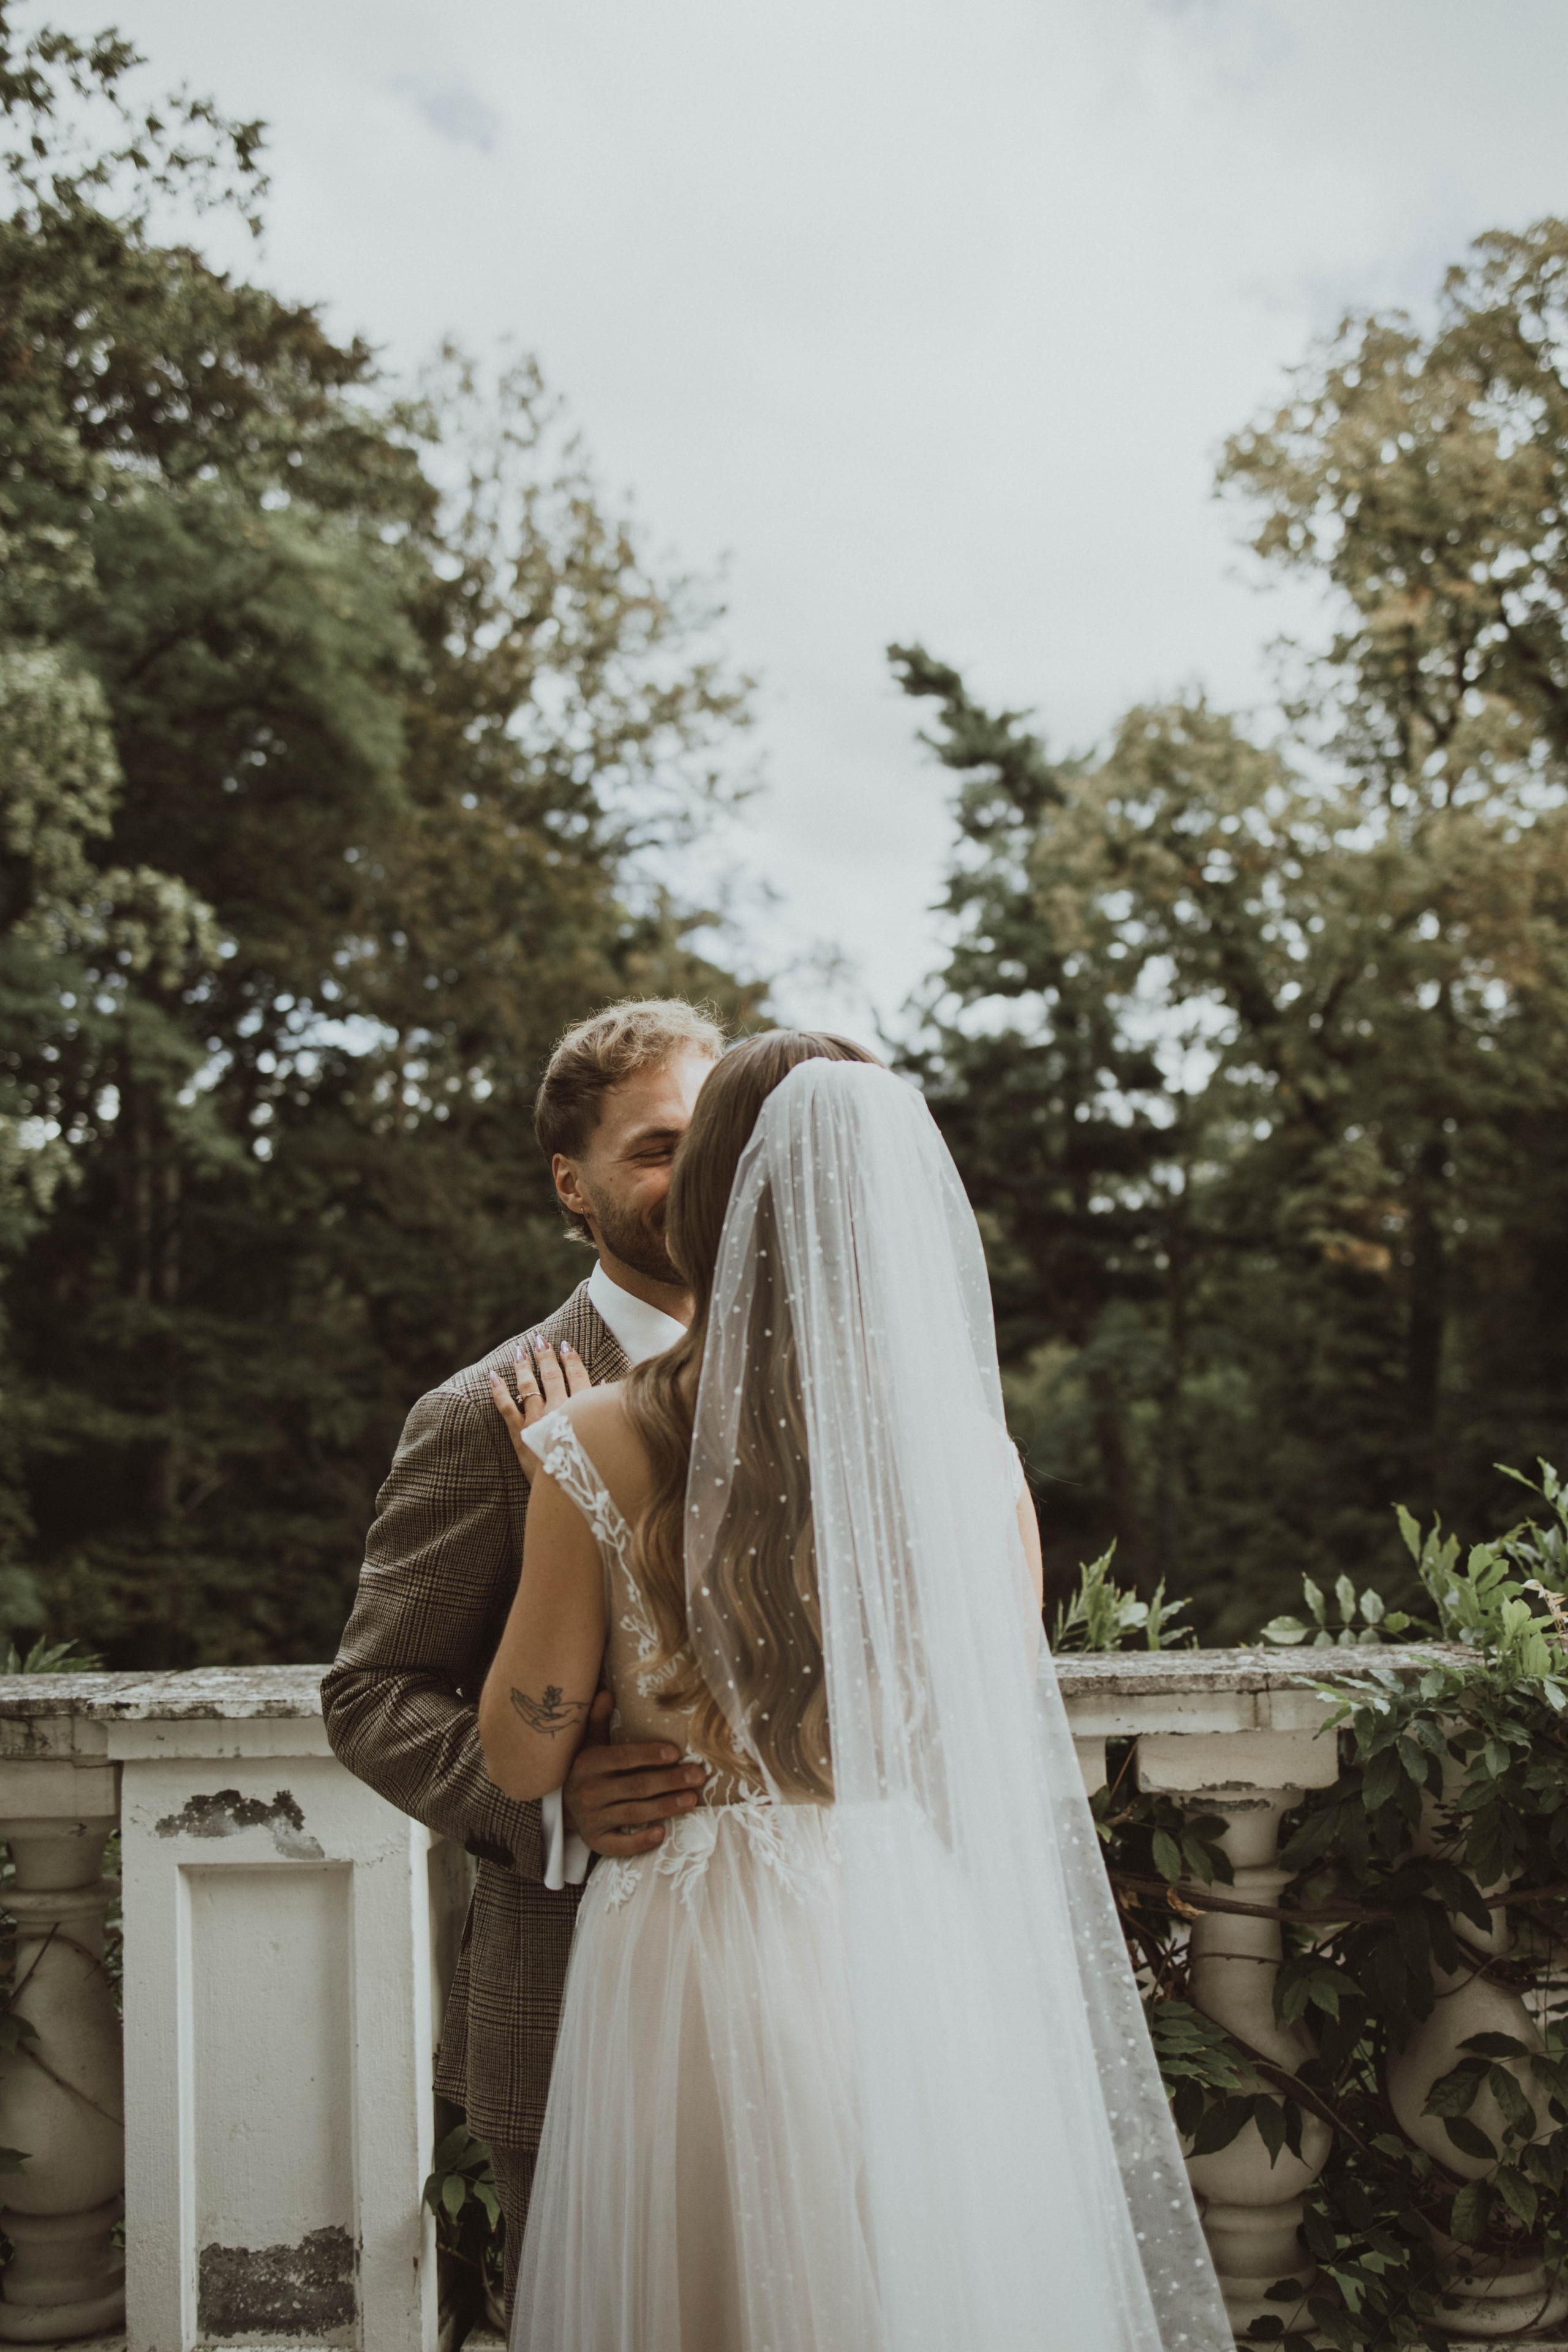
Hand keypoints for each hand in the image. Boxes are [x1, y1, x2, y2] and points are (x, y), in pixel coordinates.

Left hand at [488, 1335, 591, 1482]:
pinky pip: (506, 1407)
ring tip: (519, 1350)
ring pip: (528, 1385)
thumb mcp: (605, 1435)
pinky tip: (492, 1376)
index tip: (566, 1346)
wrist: (569, 1492)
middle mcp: (559, 1409)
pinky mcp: (520, 1434)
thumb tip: (605, 1384)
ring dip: (524, 1365)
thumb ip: (605, 1408)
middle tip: (540, 1339)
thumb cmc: (591, 1465)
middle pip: (552, 1376)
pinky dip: (498, 1390)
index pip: (577, 1377)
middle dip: (546, 1356)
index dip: (571, 1360)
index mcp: (581, 1409)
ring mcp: (537, 1420)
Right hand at [562, 1692, 707, 1856]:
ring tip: (692, 1799)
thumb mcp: (587, 1743)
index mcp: (589, 1764)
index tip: (675, 1752)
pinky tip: (661, 1833)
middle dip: (670, 1781)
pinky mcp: (596, 1841)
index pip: (622, 1758)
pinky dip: (639, 1841)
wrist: (560, 1807)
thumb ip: (597, 1719)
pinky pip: (619, 1845)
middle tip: (698, 1776)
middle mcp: (589, 1791)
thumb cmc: (584, 1769)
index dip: (648, 1755)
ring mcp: (592, 1818)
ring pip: (634, 1813)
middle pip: (636, 1786)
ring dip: (665, 1807)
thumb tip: (606, 1692)